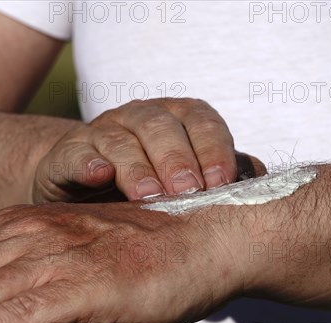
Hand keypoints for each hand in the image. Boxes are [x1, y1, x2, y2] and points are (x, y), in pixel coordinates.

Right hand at [33, 98, 237, 201]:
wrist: (86, 187)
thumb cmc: (150, 185)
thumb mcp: (186, 179)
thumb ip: (221, 175)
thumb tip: (263, 180)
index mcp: (177, 118)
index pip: (201, 122)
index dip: (213, 148)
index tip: (221, 183)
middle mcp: (140, 118)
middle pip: (160, 127)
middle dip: (176, 158)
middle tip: (188, 191)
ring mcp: (102, 132)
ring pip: (120, 140)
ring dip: (136, 167)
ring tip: (148, 196)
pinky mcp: (67, 154)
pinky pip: (76, 154)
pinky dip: (87, 163)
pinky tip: (98, 174)